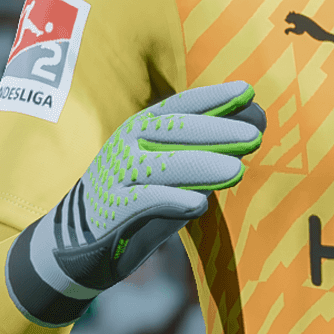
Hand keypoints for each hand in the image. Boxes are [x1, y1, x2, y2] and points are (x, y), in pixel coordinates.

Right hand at [5, 81, 264, 326]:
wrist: (78, 241)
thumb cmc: (139, 194)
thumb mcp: (172, 166)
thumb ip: (205, 149)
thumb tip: (254, 128)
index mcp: (143, 125)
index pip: (182, 105)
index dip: (215, 97)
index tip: (249, 92)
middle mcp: (128, 142)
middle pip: (176, 130)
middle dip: (218, 131)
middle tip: (254, 137)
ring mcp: (118, 174)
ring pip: (164, 165)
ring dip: (202, 166)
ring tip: (237, 171)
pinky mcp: (111, 208)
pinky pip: (144, 200)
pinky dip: (172, 200)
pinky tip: (199, 205)